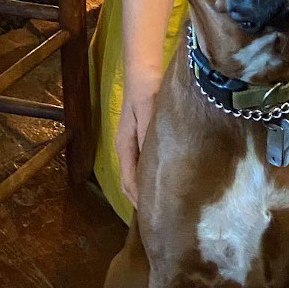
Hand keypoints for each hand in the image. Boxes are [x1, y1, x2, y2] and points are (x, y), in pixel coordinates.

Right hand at [115, 68, 162, 204]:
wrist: (143, 71)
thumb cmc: (146, 89)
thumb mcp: (149, 109)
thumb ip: (149, 133)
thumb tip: (151, 161)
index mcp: (124, 145)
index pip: (128, 181)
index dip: (139, 199)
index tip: (154, 214)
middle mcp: (126, 148)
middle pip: (129, 183)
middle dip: (141, 200)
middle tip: (161, 216)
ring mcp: (133, 144)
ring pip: (136, 175)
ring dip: (145, 190)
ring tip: (163, 204)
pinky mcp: (142, 138)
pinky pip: (143, 165)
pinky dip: (149, 177)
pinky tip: (164, 180)